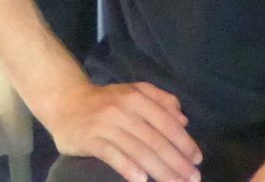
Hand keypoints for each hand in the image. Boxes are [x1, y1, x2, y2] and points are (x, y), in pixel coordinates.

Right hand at [44, 81, 202, 181]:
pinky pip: (112, 155)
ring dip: (159, 169)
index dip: (183, 141)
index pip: (166, 121)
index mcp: (136, 96)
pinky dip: (128, 168)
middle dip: (176, 161)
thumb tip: (183, 119)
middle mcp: (123, 108)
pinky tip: (142, 181)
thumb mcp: (133, 92)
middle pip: (154, 139)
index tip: (197, 159)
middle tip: (193, 179)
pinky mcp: (90, 139)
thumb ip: (160, 100)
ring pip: (138, 149)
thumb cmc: (106, 101)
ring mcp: (106, 124)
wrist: (66, 102)